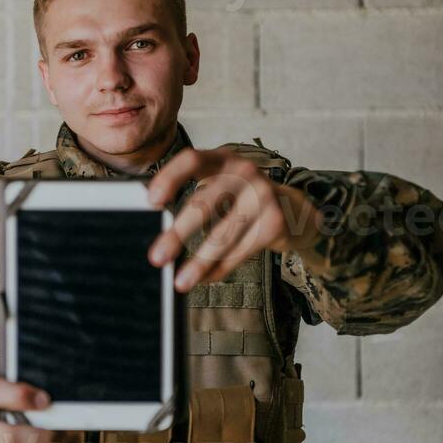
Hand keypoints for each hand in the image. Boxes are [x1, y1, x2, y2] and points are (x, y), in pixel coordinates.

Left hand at [146, 147, 322, 291]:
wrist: (291, 208)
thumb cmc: (241, 197)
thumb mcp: (220, 185)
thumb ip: (193, 198)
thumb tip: (158, 232)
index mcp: (222, 160)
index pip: (192, 161)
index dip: (170, 178)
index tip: (151, 201)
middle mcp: (243, 172)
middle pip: (204, 204)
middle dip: (178, 234)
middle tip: (157, 257)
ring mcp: (262, 196)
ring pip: (224, 235)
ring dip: (199, 263)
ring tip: (181, 282)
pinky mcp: (274, 222)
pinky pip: (240, 251)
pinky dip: (220, 268)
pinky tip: (206, 277)